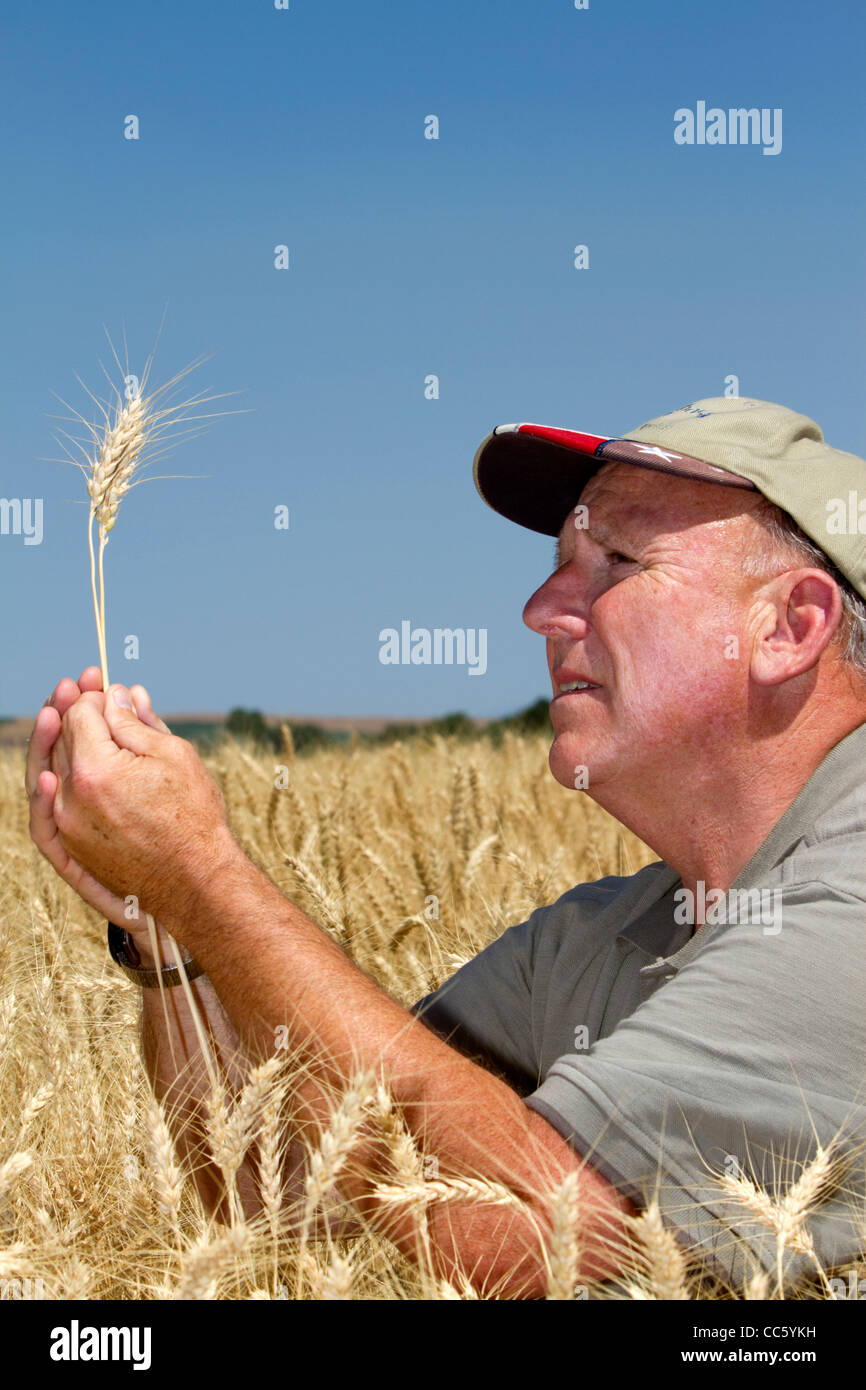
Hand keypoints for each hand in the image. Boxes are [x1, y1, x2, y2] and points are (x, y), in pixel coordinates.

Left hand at [27, 669, 169, 935]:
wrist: (195, 880)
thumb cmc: (194, 817)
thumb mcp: (174, 756)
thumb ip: (136, 723)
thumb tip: (118, 695)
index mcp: (96, 770)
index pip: (80, 715)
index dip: (94, 696)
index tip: (109, 688)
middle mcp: (71, 798)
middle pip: (61, 738)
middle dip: (73, 709)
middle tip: (85, 686)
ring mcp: (67, 824)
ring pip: (52, 767)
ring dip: (57, 739)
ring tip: (65, 716)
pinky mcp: (70, 844)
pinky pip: (50, 802)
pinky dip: (52, 778)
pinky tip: (56, 764)